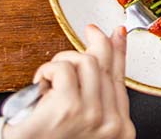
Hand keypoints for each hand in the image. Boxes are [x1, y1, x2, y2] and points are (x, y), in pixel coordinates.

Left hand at [3, 25, 133, 138]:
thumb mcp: (84, 125)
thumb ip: (97, 96)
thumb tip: (104, 49)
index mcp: (119, 128)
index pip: (120, 78)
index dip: (118, 50)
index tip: (115, 32)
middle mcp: (110, 123)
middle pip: (103, 66)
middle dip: (77, 56)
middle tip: (61, 61)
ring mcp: (91, 115)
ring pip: (85, 61)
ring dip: (61, 63)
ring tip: (47, 80)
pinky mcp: (68, 108)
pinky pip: (63, 69)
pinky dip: (46, 71)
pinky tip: (40, 85)